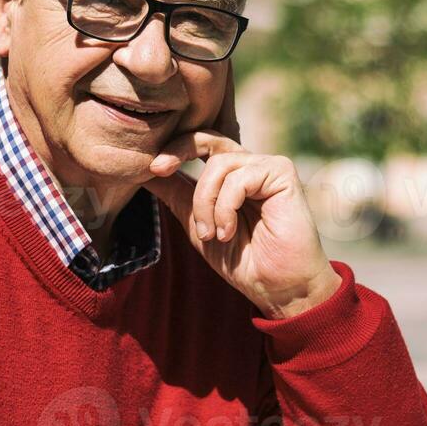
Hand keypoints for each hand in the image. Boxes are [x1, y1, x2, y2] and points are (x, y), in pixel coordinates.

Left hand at [145, 65, 341, 318]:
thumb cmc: (242, 260)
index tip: (152, 169)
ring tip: (211, 235)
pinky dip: (225, 208)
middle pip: (209, 139)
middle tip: (158, 169)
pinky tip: (227, 232)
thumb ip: (175, 194)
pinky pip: (239, 178)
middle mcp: (249, 165)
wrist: (277, 286)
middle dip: (180, 150)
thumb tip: (144, 171)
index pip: (200, 145)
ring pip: (218, 165)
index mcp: (231, 174)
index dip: (175, 149)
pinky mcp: (282, 174)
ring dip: (205, 203)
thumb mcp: (196, 224)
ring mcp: (266, 167)